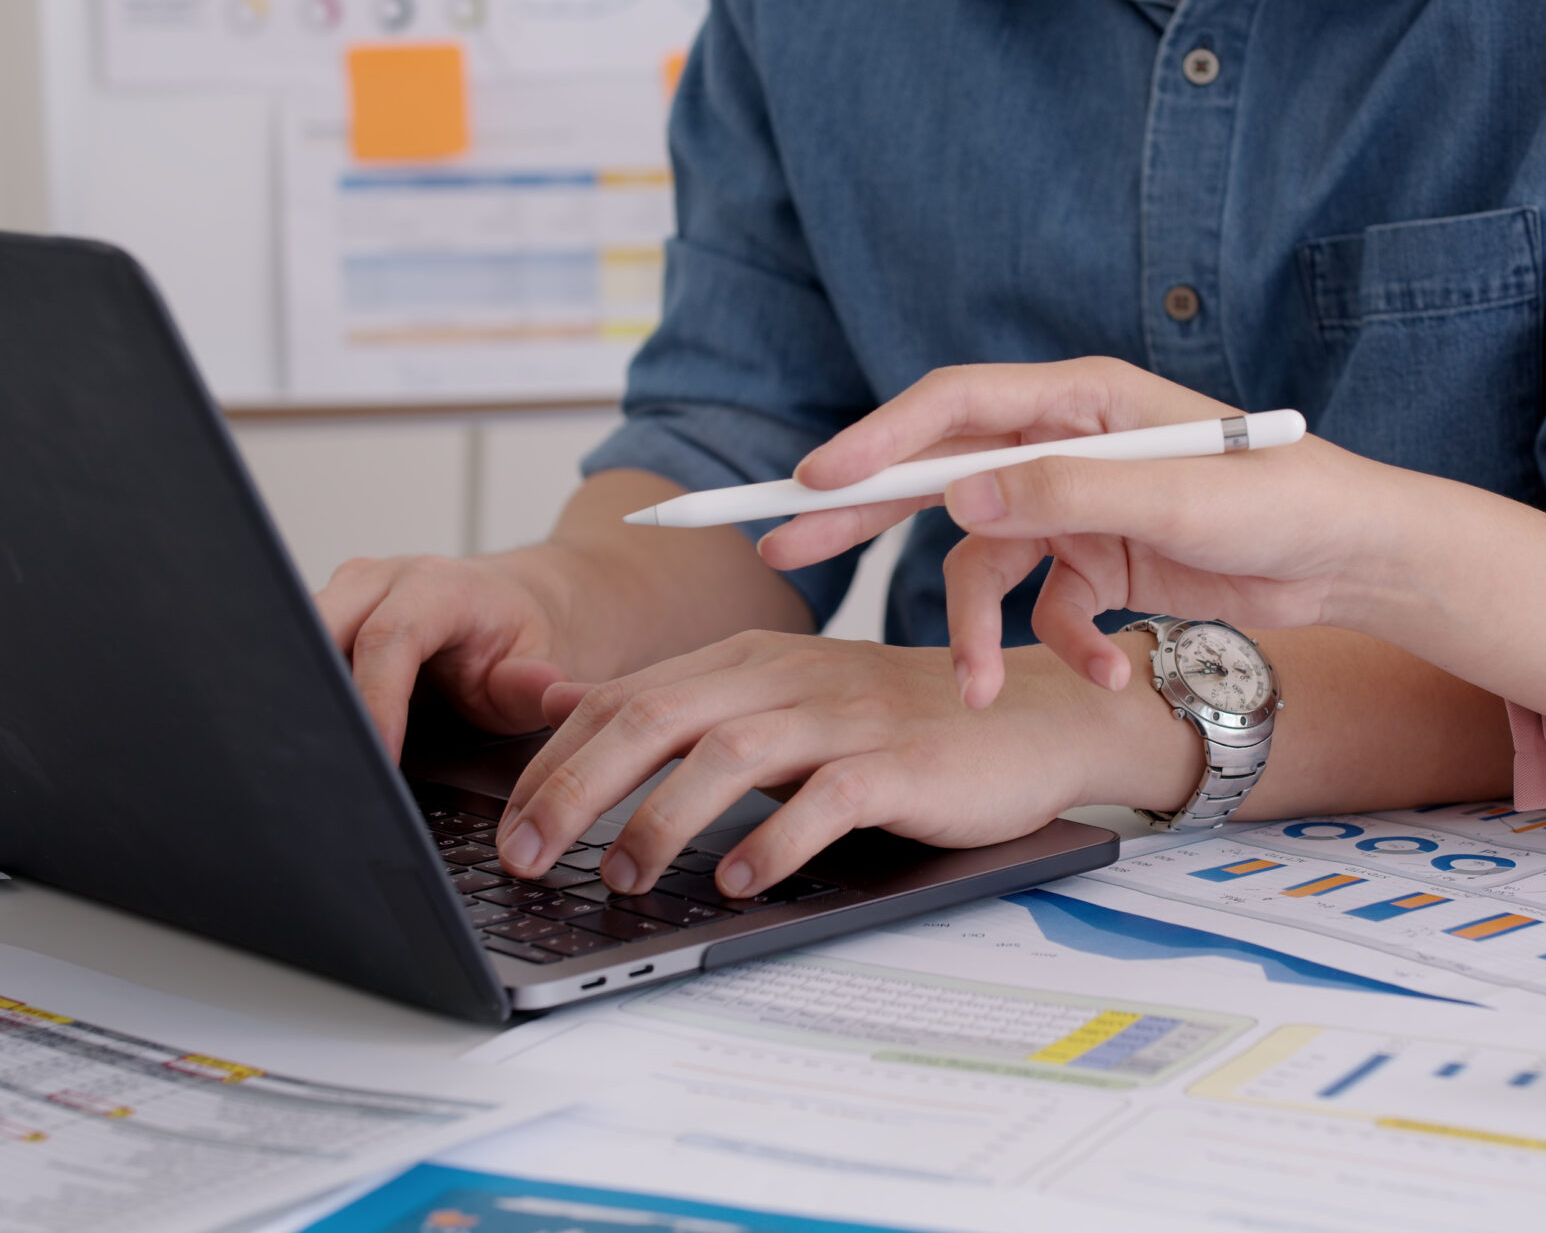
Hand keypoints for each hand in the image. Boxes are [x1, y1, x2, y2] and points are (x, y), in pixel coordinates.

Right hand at [315, 550, 575, 756]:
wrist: (514, 603)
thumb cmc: (520, 638)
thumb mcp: (543, 666)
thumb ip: (532, 686)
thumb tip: (536, 688)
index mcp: (439, 587)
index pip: (388, 638)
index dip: (376, 699)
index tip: (378, 755)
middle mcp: (385, 580)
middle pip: (322, 629)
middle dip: (319, 695)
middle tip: (330, 760)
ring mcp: (350, 593)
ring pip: (298, 639)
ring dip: (306, 693)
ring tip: (321, 752)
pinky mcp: (330, 613)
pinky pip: (301, 651)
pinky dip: (306, 690)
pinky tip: (319, 731)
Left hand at [491, 630, 1189, 897]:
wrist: (1033, 717)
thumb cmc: (903, 728)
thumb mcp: (794, 713)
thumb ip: (709, 725)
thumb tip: (593, 759)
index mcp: (749, 663)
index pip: (625, 697)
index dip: (556, 759)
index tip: (511, 825)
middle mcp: (787, 677)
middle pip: (655, 716)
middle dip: (576, 787)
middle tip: (528, 855)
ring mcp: (845, 717)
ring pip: (728, 754)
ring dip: (660, 820)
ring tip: (625, 878)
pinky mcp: (900, 762)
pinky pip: (825, 799)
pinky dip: (773, 841)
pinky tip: (739, 882)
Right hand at [760, 358, 1410, 706]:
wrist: (1355, 558)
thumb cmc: (1282, 500)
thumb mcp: (1170, 498)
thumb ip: (1063, 494)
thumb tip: (958, 496)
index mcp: (1080, 397)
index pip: (953, 409)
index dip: (877, 442)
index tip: (815, 482)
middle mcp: (1068, 443)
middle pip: (941, 477)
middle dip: (866, 520)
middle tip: (782, 548)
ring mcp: (1081, 505)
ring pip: (987, 566)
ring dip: (984, 632)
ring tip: (984, 690)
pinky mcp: (1103, 561)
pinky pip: (1047, 608)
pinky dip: (1065, 647)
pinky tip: (1110, 671)